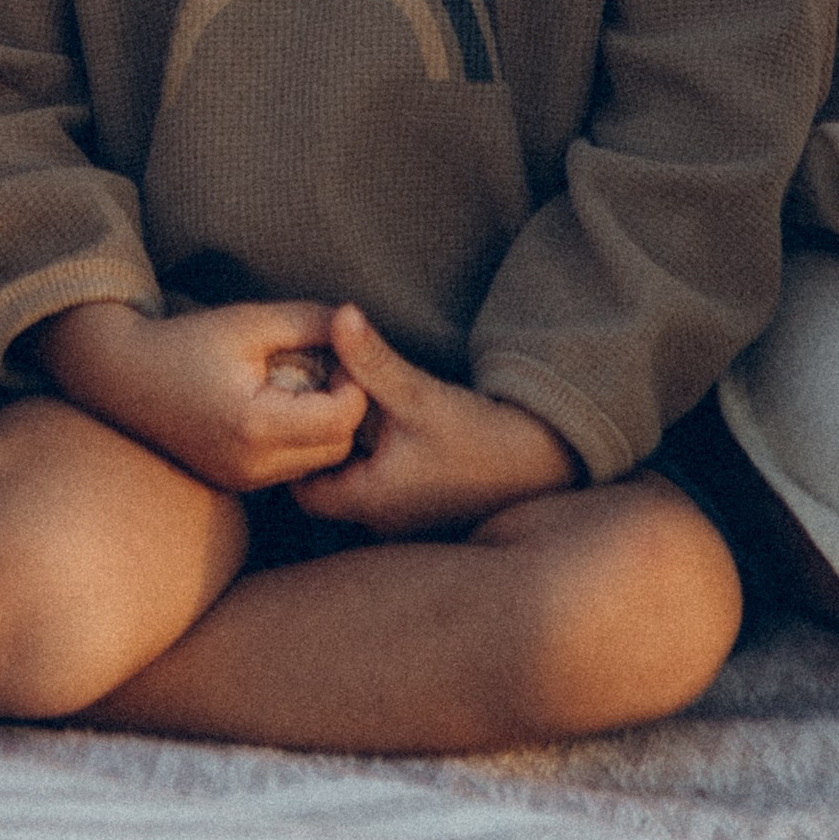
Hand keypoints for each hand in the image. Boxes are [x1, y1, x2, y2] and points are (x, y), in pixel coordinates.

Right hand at [31, 296, 370, 492]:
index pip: (341, 420)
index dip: (353, 385)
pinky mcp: (236, 484)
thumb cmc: (187, 342)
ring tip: (301, 385)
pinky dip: (299, 439)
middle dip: (343, 408)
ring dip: (323, 427)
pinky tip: (281, 405)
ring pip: (318, 463)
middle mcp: (251, 465)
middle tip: (326, 369)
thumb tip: (356, 325)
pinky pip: (292, 468)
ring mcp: (242, 481)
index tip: (338, 355)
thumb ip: (309, 322)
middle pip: (337, 448)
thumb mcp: (250, 320)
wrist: (123, 378)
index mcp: (255, 424)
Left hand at [291, 305, 580, 534]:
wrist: (544, 463)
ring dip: (355, 457)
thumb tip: (337, 316)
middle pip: (330, 489)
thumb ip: (373, 360)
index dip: (294, 451)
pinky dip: (381, 465)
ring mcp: (407, 523)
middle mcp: (382, 523)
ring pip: (360, 489)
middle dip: (323, 450)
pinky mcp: (429, 512)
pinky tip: (392, 434)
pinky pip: (388, 492)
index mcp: (369, 502)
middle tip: (319, 407)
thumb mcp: (420, 395)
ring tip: (354, 417)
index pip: (303, 491)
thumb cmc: (480, 437)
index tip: (301, 411)